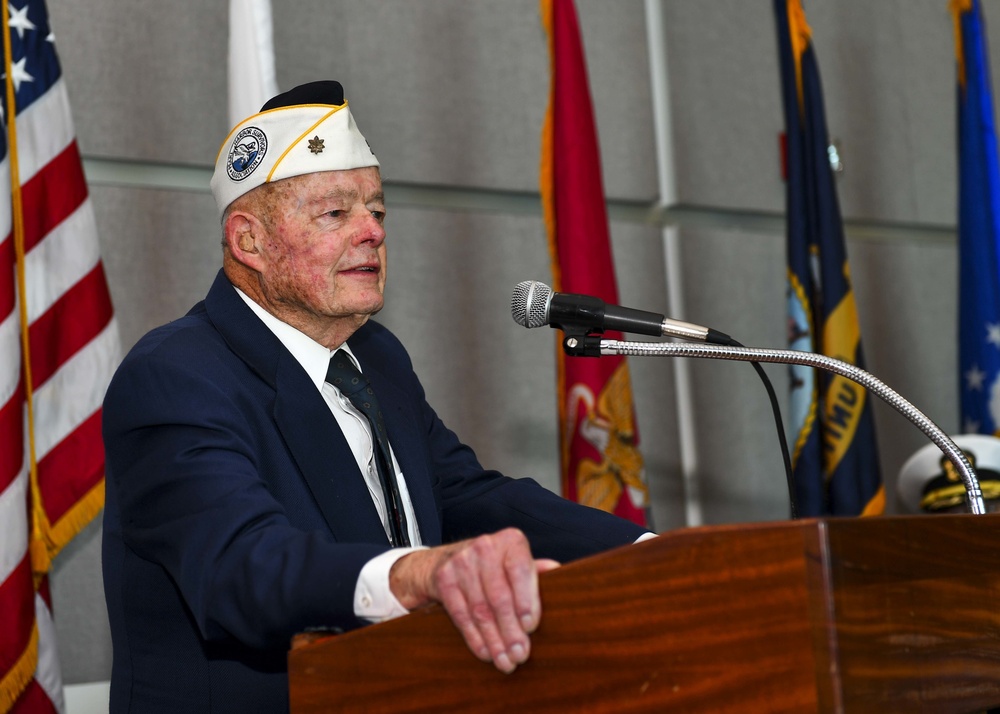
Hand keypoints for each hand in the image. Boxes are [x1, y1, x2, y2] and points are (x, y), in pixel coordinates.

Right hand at [389, 528, 558, 672]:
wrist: (448, 559)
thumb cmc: (495, 565)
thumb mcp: (517, 561)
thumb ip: (536, 570)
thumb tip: (557, 571)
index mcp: (510, 541)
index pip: (520, 571)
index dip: (526, 601)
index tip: (530, 627)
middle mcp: (485, 547)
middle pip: (499, 596)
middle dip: (511, 630)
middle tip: (520, 654)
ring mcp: (462, 562)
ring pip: (480, 610)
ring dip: (495, 640)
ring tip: (506, 660)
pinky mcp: (444, 579)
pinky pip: (461, 615)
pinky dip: (475, 638)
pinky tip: (486, 652)